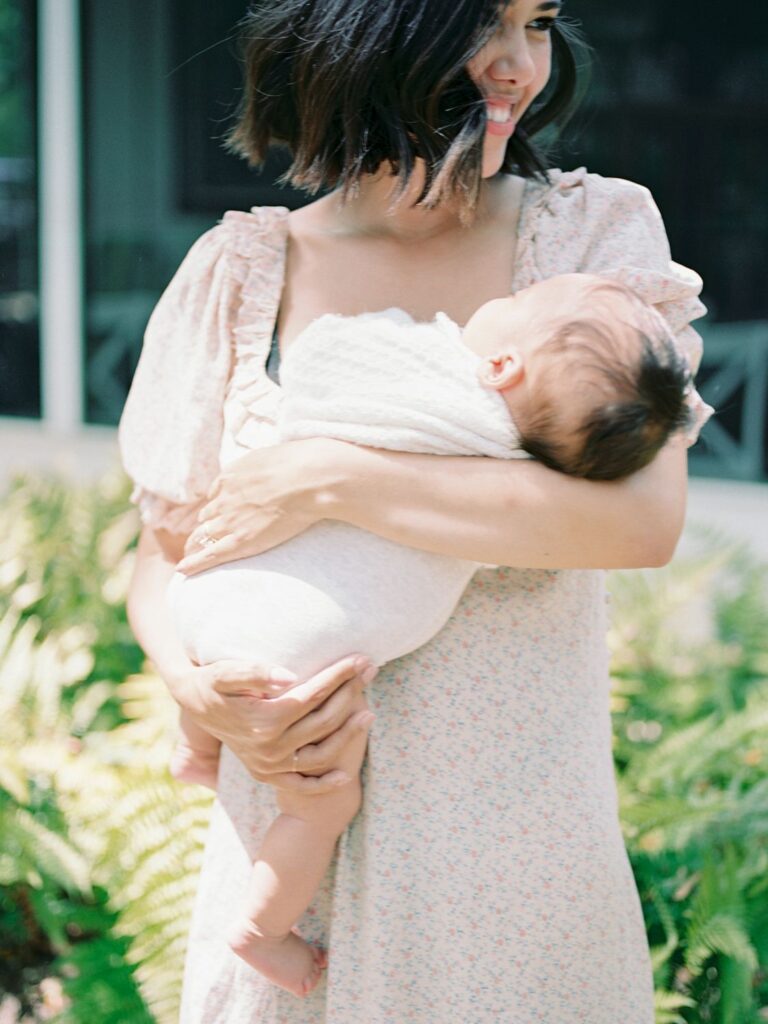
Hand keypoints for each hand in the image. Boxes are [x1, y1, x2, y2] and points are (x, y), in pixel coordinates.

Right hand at [174, 653, 376, 793]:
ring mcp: (269, 764)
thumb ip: (256, 673)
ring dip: (348, 735)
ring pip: (320, 752)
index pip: (313, 695)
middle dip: (351, 694)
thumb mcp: (227, 672)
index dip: (339, 676)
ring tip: (369, 713)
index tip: (360, 659)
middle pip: (323, 720)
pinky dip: (323, 783)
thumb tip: (289, 676)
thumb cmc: (214, 681)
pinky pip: (301, 784)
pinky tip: (346, 774)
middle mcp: (269, 746)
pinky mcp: (266, 775)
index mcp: (264, 719)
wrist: (194, 705)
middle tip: (371, 672)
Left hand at [178, 438, 345, 574]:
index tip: (217, 513)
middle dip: (204, 526)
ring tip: (189, 555)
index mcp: (229, 478)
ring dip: (195, 544)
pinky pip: (210, 555)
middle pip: (207, 517)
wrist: (305, 479)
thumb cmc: (296, 465)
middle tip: (200, 538)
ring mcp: (230, 521)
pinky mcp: (240, 541)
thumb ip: (255, 466)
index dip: (216, 505)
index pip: (215, 495)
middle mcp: (224, 500)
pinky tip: (182, 570)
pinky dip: (194, 563)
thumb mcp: (268, 455)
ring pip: (204, 535)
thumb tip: (258, 470)